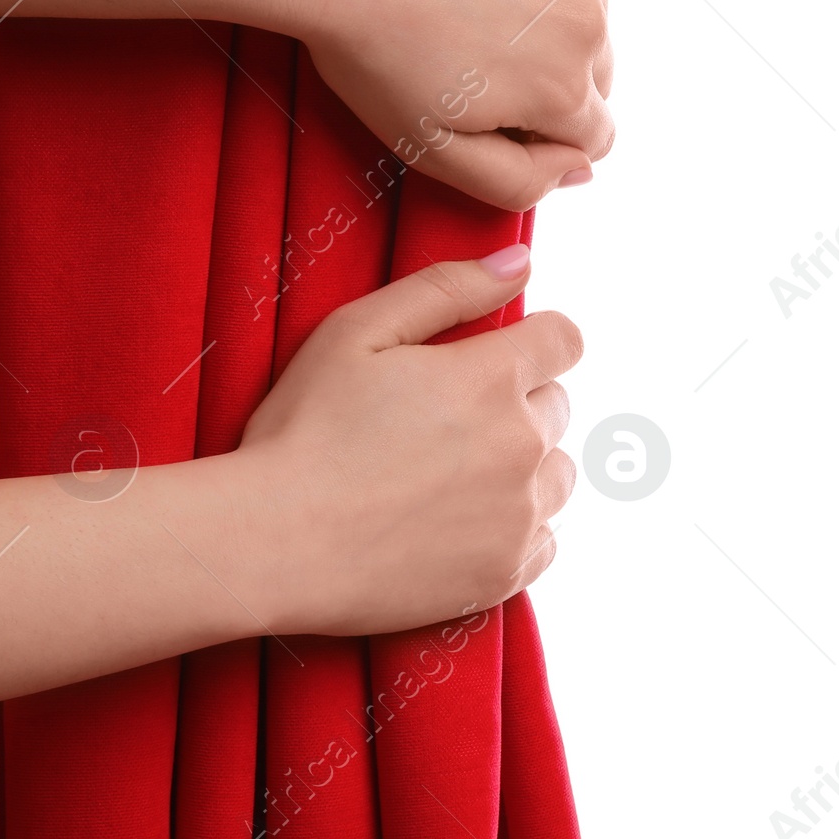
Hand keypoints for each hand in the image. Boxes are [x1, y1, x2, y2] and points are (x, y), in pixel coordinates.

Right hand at [235, 246, 580, 635]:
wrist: (275, 542)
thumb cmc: (305, 429)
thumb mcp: (357, 331)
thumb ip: (447, 289)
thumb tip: (519, 264)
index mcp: (491, 378)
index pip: (563, 339)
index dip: (534, 338)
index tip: (496, 355)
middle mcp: (521, 446)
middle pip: (556, 406)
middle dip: (516, 401)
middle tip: (443, 420)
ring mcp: (518, 516)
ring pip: (557, 474)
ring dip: (525, 466)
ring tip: (453, 474)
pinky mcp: (504, 574)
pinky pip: (545, 540)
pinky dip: (517, 528)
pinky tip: (459, 523)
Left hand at [268, 0, 613, 211]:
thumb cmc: (370, 52)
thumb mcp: (431, 149)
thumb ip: (517, 181)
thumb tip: (580, 170)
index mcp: (562, 90)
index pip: (593, 136)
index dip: (542, 136)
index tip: (488, 111)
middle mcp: (589, 23)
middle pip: (596, 74)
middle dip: (549, 80)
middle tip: (473, 60)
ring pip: (590, 11)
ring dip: (551, 20)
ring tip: (471, 9)